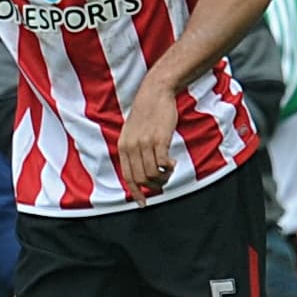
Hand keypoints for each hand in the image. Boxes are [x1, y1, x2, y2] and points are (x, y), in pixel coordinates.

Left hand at [116, 76, 177, 202]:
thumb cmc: (146, 114)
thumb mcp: (132, 133)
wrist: (155, 93)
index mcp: (123, 147)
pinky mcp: (159, 139)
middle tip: (164, 181)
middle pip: (141, 179)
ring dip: (163, 177)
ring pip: (152, 173)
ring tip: (170, 170)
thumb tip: (141, 171)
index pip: (127, 177)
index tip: (143, 203)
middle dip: (154, 186)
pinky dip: (168, 168)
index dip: (136, 192)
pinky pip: (162, 163)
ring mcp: (144, 143)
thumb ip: (133, 150)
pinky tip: (173, 163)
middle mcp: (131, 147)